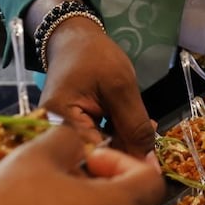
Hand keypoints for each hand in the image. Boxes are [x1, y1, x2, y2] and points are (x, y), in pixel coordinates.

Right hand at [41, 17, 155, 155]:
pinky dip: (115, 138)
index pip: (93, 155)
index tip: (150, 160)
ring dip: (123, 144)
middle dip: (126, 151)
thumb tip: (147, 163)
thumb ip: (134, 125)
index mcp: (57, 121)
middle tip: (151, 138)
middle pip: (94, 157)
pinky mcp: (72, 133)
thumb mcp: (120, 86)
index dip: (123, 160)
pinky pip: (96, 143)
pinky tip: (131, 127)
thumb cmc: (94, 55)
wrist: (75, 40)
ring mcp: (61, 135)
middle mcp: (52, 134)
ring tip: (143, 128)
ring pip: (98, 152)